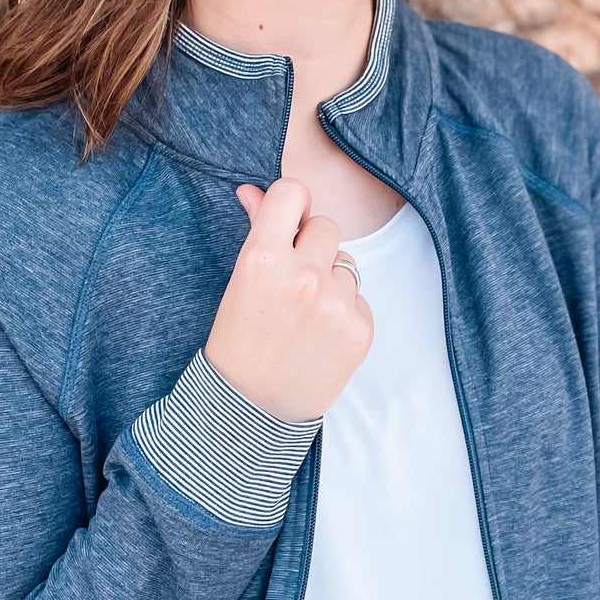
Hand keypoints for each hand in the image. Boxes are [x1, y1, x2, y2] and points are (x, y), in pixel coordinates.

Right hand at [203, 177, 372, 422]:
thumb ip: (258, 230)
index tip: (288, 224)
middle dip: (312, 247)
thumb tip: (253, 191)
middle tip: (292, 282)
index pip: (293, 193)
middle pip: (326, 226)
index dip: (291, 206)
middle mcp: (304, 275)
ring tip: (304, 314)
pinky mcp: (360, 328)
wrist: (252, 408)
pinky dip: (344, 311)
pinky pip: (360, 297)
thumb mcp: (240, 282)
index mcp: (263, 257)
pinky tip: (321, 334)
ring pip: (346, 264)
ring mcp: (336, 303)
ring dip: (331, 280)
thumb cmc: (239, 342)